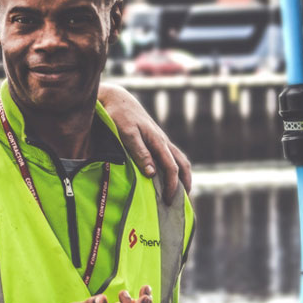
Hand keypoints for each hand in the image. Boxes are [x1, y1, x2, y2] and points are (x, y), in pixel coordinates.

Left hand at [97, 83, 191, 201]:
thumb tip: (152, 173)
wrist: (118, 99)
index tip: (168, 201)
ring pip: (179, 159)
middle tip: (181, 202)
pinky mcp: (156, 139)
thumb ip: (139, 152)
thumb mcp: (126, 134)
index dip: (172, 186)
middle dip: (184, 184)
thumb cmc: (119, 116)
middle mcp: (163, 141)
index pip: (171, 168)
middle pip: (182, 164)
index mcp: (158, 141)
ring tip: (180, 193)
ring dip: (183, 176)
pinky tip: (168, 177)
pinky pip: (171, 156)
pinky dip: (175, 168)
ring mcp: (161, 140)